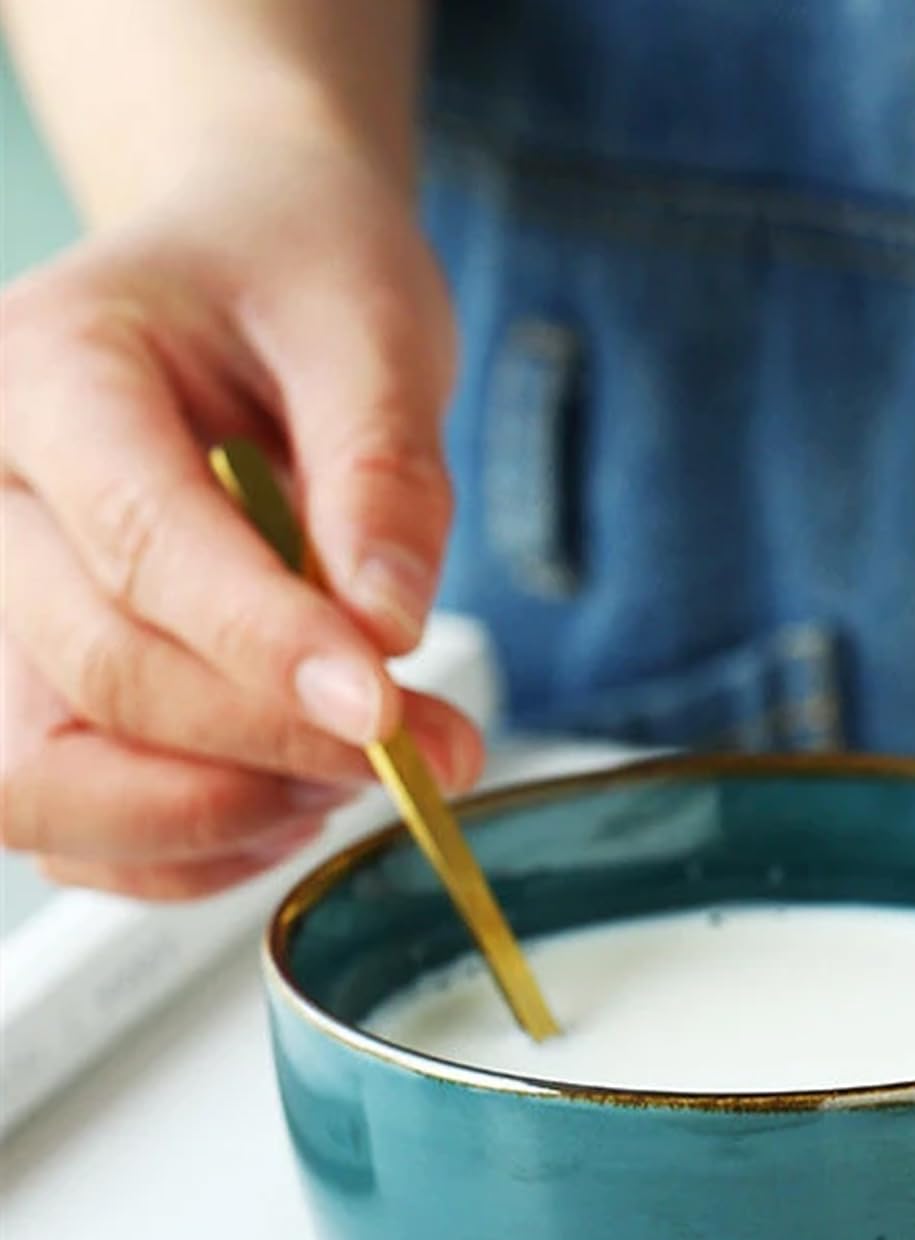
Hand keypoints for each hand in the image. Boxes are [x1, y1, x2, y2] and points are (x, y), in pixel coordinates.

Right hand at [0, 139, 482, 896]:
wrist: (244, 272)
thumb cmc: (296, 277)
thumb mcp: (371, 330)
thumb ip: (381, 472)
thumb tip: (387, 629)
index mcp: (49, 370)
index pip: (141, 543)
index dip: (265, 646)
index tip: (385, 713)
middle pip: (97, 670)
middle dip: (273, 743)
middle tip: (430, 748)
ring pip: (44, 778)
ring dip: (215, 814)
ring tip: (358, 775)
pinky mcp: (30, 676)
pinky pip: (72, 815)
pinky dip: (186, 847)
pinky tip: (292, 803)